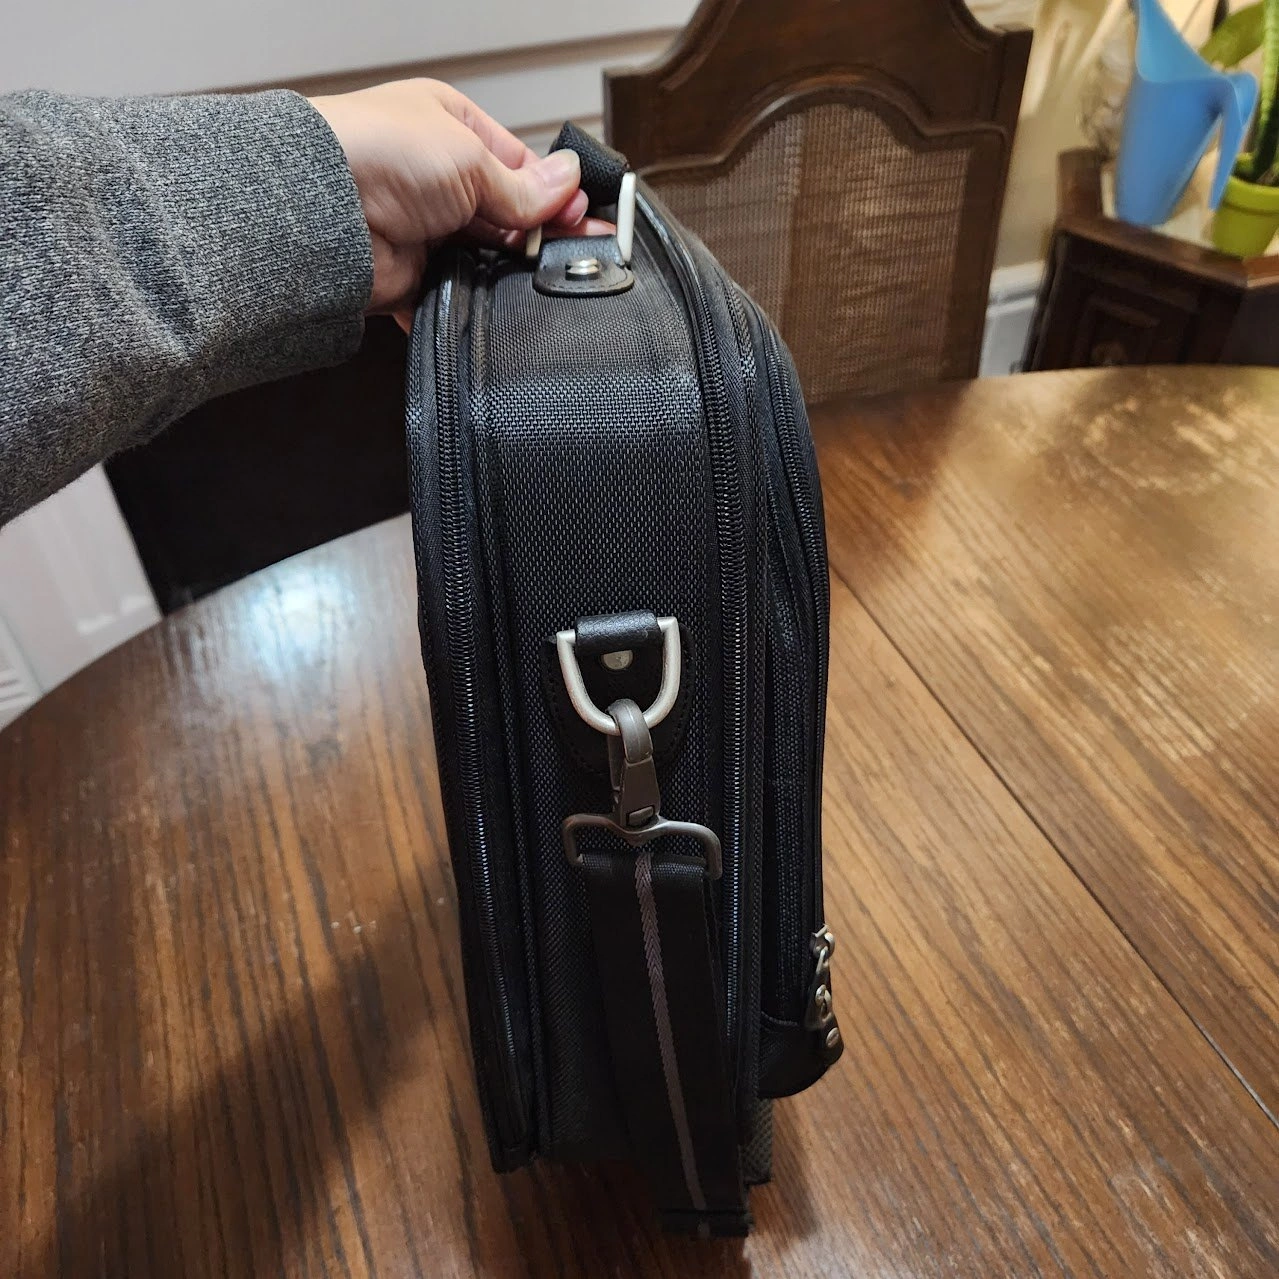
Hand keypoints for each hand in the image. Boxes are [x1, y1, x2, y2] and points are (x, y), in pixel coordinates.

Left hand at [310, 79, 597, 326]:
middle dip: (538, 232)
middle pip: (507, 212)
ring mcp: (426, 228)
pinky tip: (501, 295)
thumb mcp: (470, 157)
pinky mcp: (415, 275)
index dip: (552, 193)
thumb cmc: (377, 154)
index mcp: (451, 130)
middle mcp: (437, 178)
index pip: (518, 165)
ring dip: (510, 266)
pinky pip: (459, 292)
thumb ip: (523, 185)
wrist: (322, 211)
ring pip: (487, 256)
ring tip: (536, 272)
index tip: (582, 216)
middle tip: (573, 250)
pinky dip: (478, 297)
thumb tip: (568, 182)